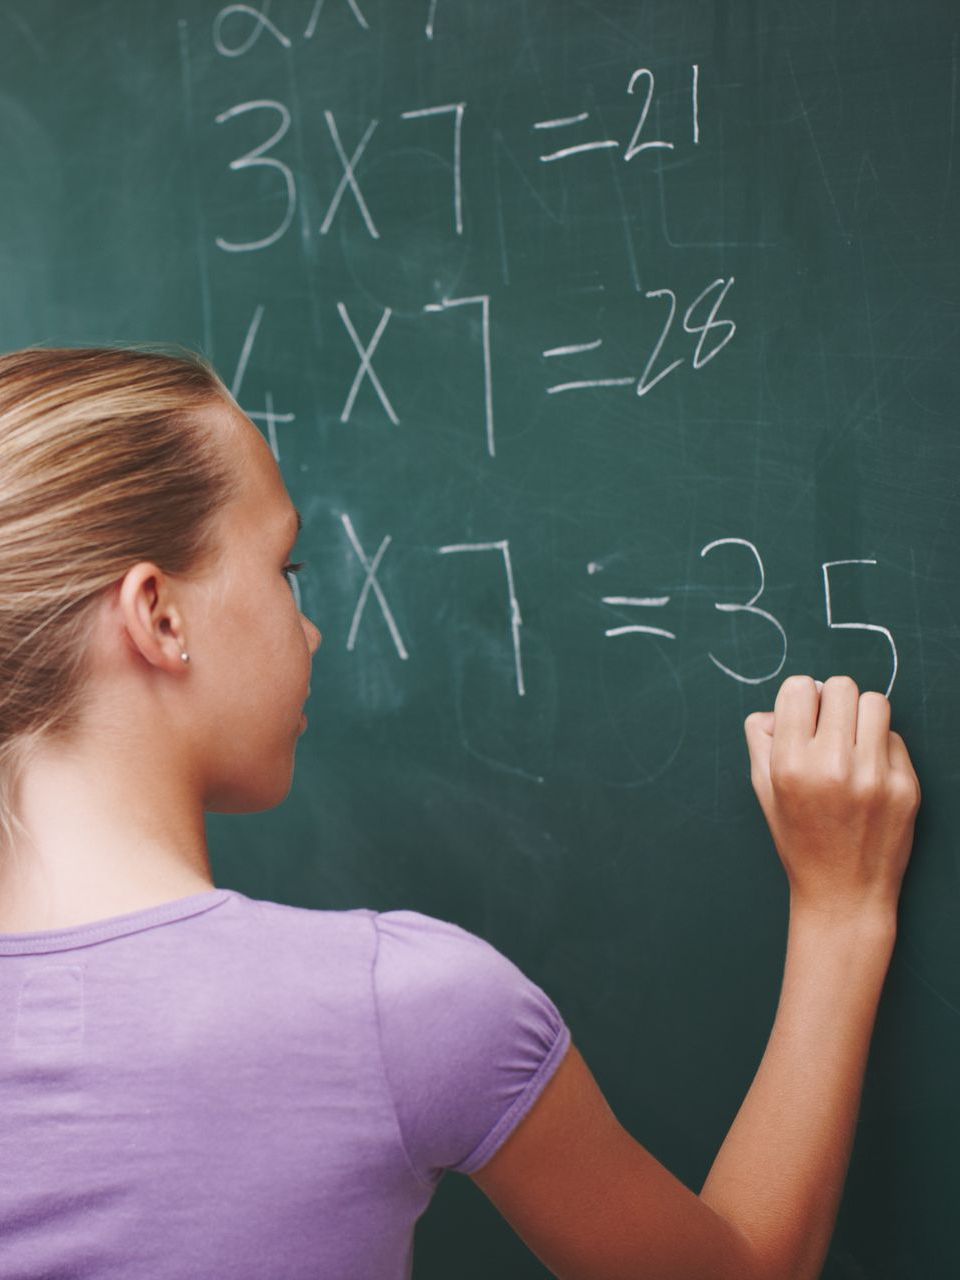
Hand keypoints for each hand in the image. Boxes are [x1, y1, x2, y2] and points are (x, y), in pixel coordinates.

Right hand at [744, 675, 920, 922]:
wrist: (844, 892)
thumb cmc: (800, 839)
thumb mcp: (764, 790)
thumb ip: (761, 740)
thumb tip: (778, 706)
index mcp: (790, 764)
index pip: (799, 688)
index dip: (800, 698)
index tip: (803, 717)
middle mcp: (833, 766)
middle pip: (840, 687)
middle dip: (832, 702)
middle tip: (830, 728)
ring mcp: (874, 775)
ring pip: (875, 702)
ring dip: (861, 715)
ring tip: (853, 742)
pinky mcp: (907, 785)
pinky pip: (895, 737)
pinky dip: (881, 747)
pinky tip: (870, 773)